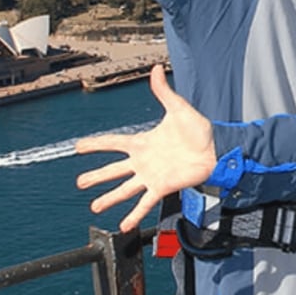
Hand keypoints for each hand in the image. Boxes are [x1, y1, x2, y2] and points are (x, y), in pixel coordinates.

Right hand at [75, 66, 217, 233]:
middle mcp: (143, 161)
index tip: (78, 147)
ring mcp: (151, 176)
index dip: (95, 144)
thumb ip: (164, 91)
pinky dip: (134, 215)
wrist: (217, 148)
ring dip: (108, 199)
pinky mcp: (162, 187)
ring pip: (123, 190)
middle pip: (113, 170)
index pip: (113, 143)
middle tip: (79, 183)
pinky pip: (144, 203)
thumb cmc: (199, 129)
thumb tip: (156, 67)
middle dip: (95, 177)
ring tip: (94, 207)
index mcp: (143, 142)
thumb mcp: (178, 108)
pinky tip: (123, 226)